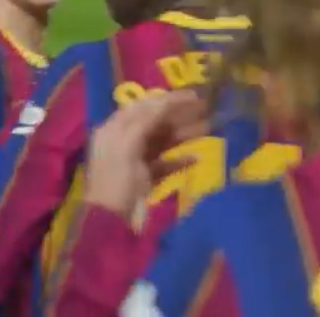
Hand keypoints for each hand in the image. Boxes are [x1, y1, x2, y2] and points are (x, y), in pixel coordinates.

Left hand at [83, 90, 208, 220]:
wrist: (110, 224)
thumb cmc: (116, 180)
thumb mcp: (127, 145)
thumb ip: (146, 121)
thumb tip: (165, 99)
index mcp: (115, 129)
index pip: (143, 106)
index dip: (168, 99)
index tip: (194, 94)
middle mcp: (124, 141)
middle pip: (156, 122)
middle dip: (181, 114)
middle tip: (207, 108)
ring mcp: (135, 161)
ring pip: (163, 141)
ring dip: (185, 134)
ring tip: (209, 128)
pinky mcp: (145, 179)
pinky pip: (166, 164)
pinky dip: (180, 160)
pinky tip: (196, 158)